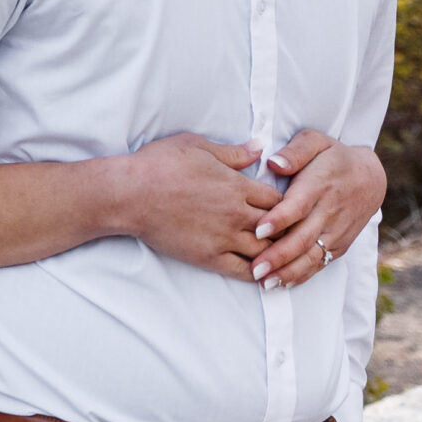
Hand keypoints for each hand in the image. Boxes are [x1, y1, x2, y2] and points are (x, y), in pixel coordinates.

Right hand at [111, 133, 280, 279]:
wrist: (129, 193)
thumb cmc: (158, 164)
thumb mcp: (197, 146)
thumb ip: (233, 152)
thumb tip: (260, 148)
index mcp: (236, 185)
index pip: (278, 199)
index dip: (285, 203)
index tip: (285, 206)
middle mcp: (236, 213)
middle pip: (279, 227)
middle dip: (287, 230)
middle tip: (292, 233)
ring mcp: (224, 237)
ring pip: (266, 250)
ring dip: (277, 252)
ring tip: (284, 255)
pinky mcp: (209, 256)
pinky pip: (244, 270)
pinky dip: (259, 274)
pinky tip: (266, 275)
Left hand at [248, 132, 385, 289]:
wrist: (371, 177)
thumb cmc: (332, 157)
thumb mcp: (315, 141)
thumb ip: (295, 151)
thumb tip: (274, 162)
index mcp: (319, 186)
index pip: (298, 206)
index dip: (279, 219)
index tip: (258, 230)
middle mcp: (328, 212)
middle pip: (303, 238)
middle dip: (278, 256)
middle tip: (255, 268)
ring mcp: (335, 231)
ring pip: (312, 256)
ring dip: (288, 271)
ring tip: (265, 283)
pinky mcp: (339, 244)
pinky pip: (321, 262)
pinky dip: (302, 275)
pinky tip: (283, 284)